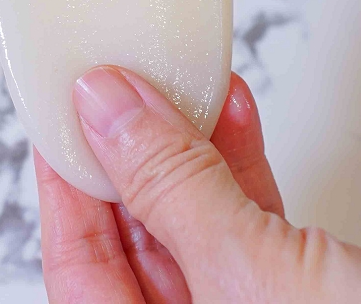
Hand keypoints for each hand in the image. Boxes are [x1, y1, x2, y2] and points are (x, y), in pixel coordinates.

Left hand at [37, 65, 360, 302]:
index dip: (66, 179)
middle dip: (128, 149)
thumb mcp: (248, 270)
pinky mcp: (294, 294)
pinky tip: (231, 112)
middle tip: (117, 82)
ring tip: (178, 79)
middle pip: (132, 234)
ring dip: (187, 144)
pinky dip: (239, 162)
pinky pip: (247, 220)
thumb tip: (108, 110)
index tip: (66, 110)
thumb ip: (172, 188)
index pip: (77, 260)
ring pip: (192, 218)